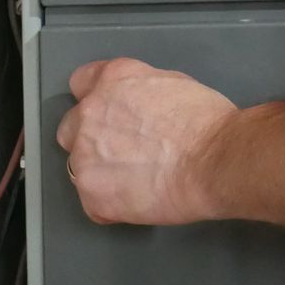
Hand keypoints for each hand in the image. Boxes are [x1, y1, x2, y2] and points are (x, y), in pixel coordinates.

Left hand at [55, 58, 238, 225]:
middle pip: (71, 127)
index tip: (107, 112)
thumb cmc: (206, 124)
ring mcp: (85, 157)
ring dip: (101, 172)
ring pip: (80, 167)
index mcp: (112, 80)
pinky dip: (111, 204)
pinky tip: (139, 197)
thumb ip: (139, 89)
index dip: (96, 99)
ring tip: (137, 179)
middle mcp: (90, 113)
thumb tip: (137, 104)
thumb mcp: (173, 83)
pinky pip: (93, 202)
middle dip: (90, 138)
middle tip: (123, 150)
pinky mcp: (92, 195)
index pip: (81, 82)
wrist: (213, 160)